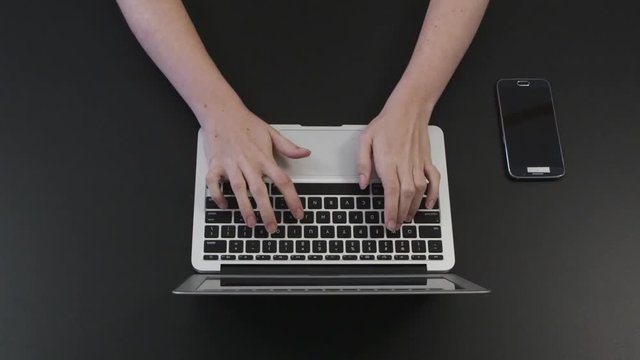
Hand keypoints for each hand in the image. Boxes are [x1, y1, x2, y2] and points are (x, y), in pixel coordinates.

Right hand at [202, 106, 309, 232]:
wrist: (221, 112)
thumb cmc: (245, 124)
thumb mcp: (271, 132)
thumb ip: (288, 147)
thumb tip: (305, 153)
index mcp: (264, 157)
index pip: (282, 181)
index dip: (292, 199)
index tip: (297, 213)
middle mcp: (248, 163)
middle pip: (260, 191)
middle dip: (267, 211)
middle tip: (273, 228)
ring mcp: (231, 164)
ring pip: (239, 190)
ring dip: (244, 208)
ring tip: (251, 223)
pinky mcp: (215, 164)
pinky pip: (214, 183)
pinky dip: (217, 195)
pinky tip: (224, 205)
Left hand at [358, 103, 439, 230]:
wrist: (408, 108)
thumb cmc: (386, 123)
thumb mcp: (365, 139)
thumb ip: (362, 162)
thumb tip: (362, 183)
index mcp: (388, 160)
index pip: (391, 191)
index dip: (391, 210)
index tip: (389, 222)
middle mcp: (405, 164)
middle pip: (405, 195)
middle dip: (401, 214)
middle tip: (396, 226)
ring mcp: (418, 163)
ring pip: (419, 191)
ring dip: (414, 207)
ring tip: (407, 219)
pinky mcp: (427, 160)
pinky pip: (433, 179)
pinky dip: (433, 193)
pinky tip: (428, 205)